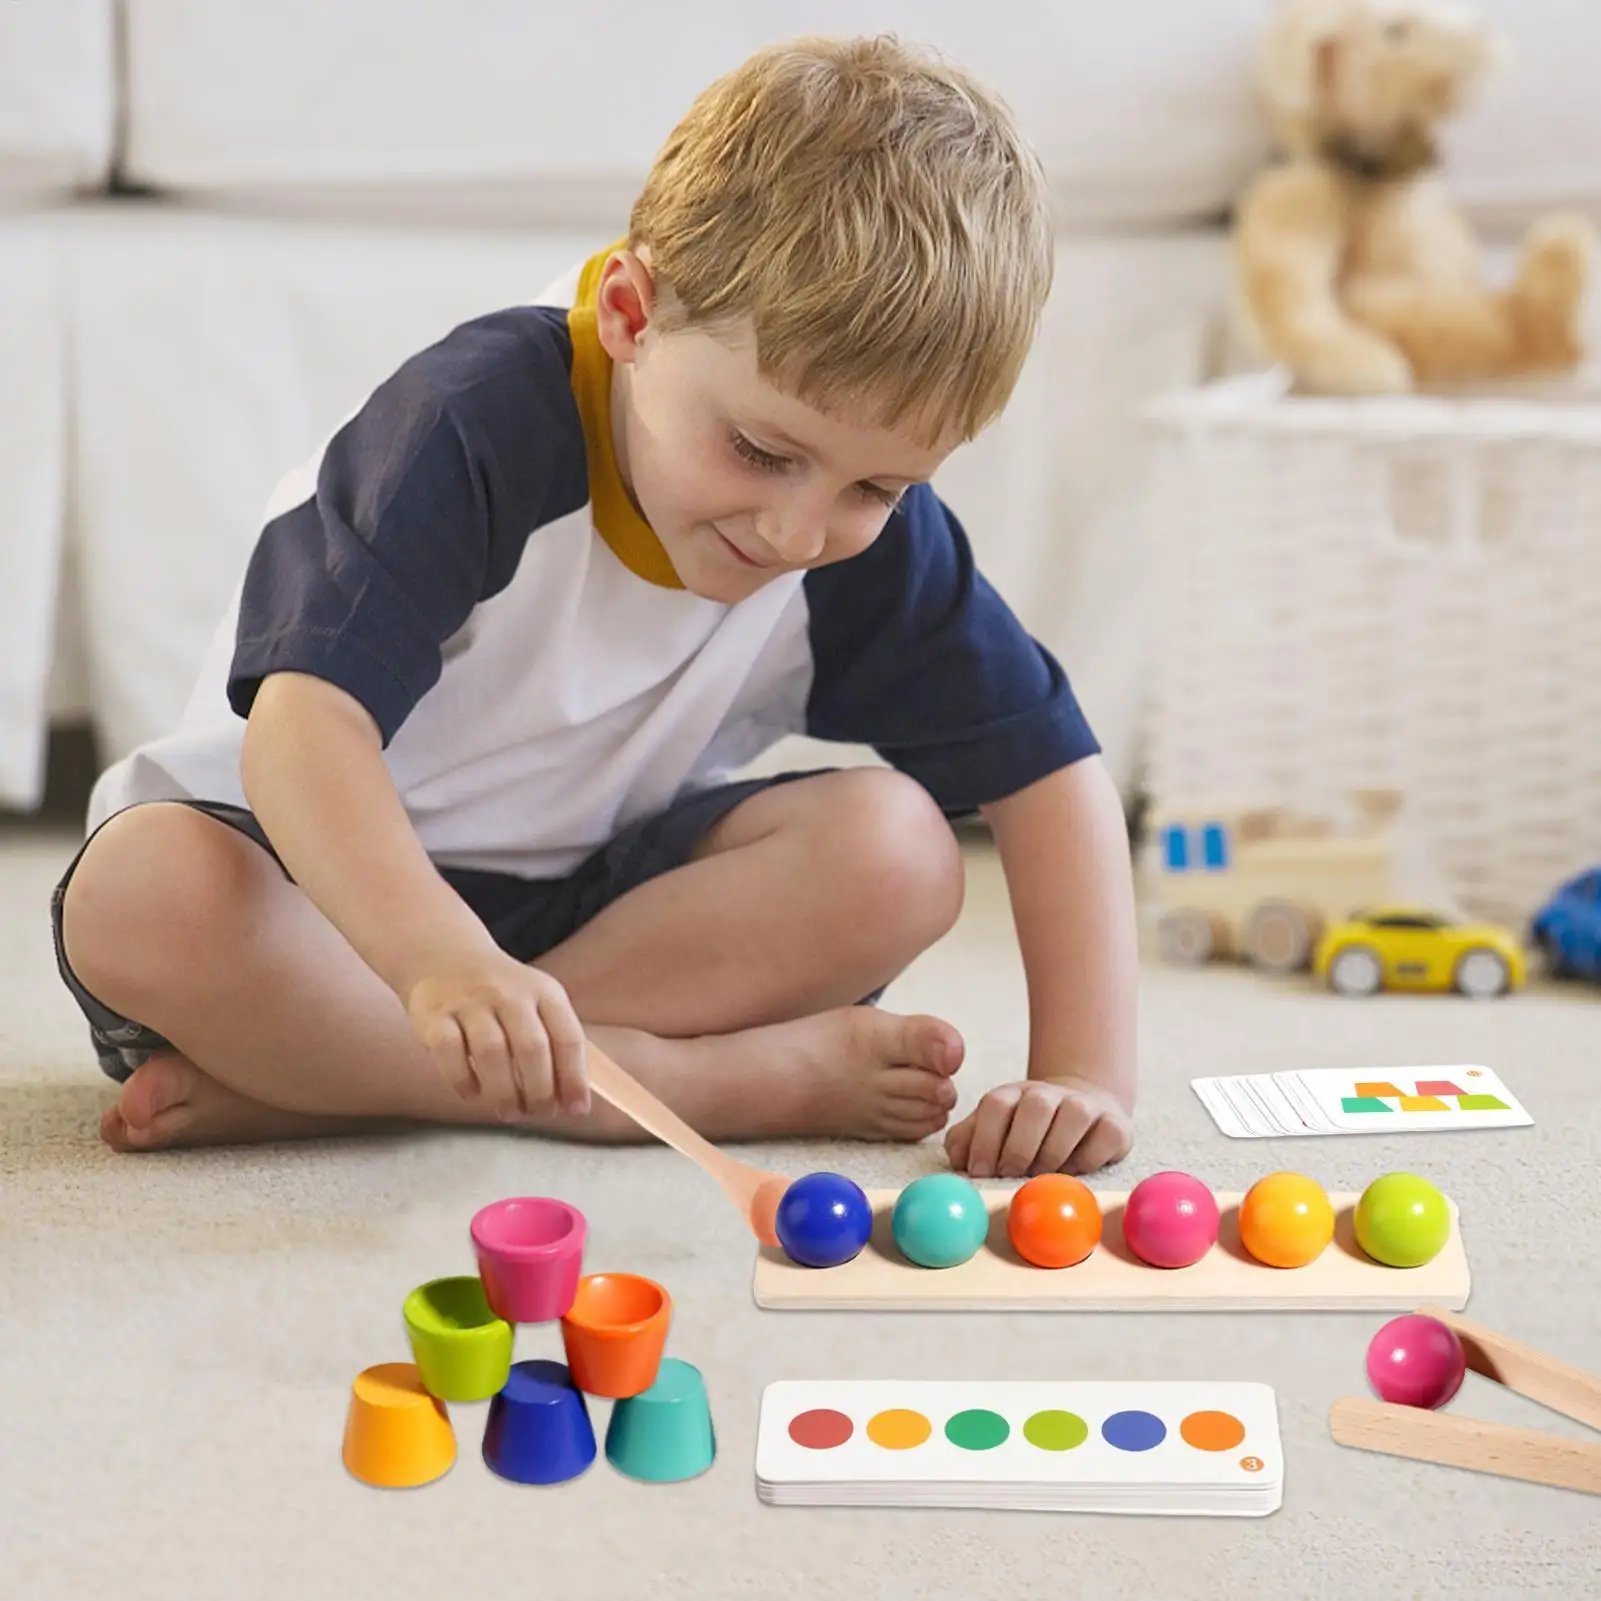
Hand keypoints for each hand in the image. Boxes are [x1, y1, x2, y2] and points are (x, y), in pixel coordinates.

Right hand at [405, 952, 588, 1119]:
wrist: (447, 958)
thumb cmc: (502, 995)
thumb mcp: (536, 1002)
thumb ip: (554, 1042)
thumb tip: (573, 1097)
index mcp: (544, 992)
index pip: (567, 1037)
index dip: (574, 1077)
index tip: (577, 1108)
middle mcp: (509, 993)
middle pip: (531, 1047)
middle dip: (539, 1090)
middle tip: (539, 1113)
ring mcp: (470, 1002)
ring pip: (492, 1052)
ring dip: (504, 1091)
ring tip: (510, 1111)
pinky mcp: (435, 1014)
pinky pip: (449, 1051)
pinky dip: (462, 1079)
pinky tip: (472, 1092)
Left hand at [944, 1076, 1131, 1178]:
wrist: (1083, 1110)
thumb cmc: (1028, 1131)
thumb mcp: (994, 1130)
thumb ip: (968, 1141)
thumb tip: (958, 1160)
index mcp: (1014, 1094)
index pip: (995, 1104)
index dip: (983, 1138)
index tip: (979, 1171)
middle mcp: (1049, 1093)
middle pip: (1035, 1106)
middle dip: (1019, 1146)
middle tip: (1010, 1175)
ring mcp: (1085, 1105)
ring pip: (1073, 1116)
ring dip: (1054, 1152)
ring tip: (1041, 1176)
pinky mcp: (1114, 1124)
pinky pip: (1104, 1138)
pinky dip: (1088, 1158)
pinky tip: (1073, 1172)